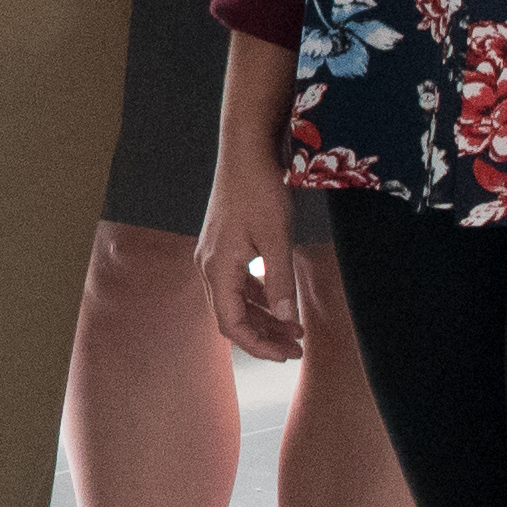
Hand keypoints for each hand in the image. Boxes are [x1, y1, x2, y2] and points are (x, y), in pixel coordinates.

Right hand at [200, 153, 313, 361]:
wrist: (246, 151)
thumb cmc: (259, 189)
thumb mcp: (276, 237)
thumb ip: (280, 280)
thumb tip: (287, 318)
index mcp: (217, 268)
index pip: (231, 324)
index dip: (258, 345)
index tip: (286, 354)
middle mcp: (209, 265)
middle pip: (232, 316)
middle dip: (264, 336)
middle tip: (296, 348)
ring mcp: (214, 255)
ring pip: (236, 301)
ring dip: (264, 318)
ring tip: (294, 330)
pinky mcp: (224, 246)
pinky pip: (238, 283)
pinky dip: (259, 297)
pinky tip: (281, 302)